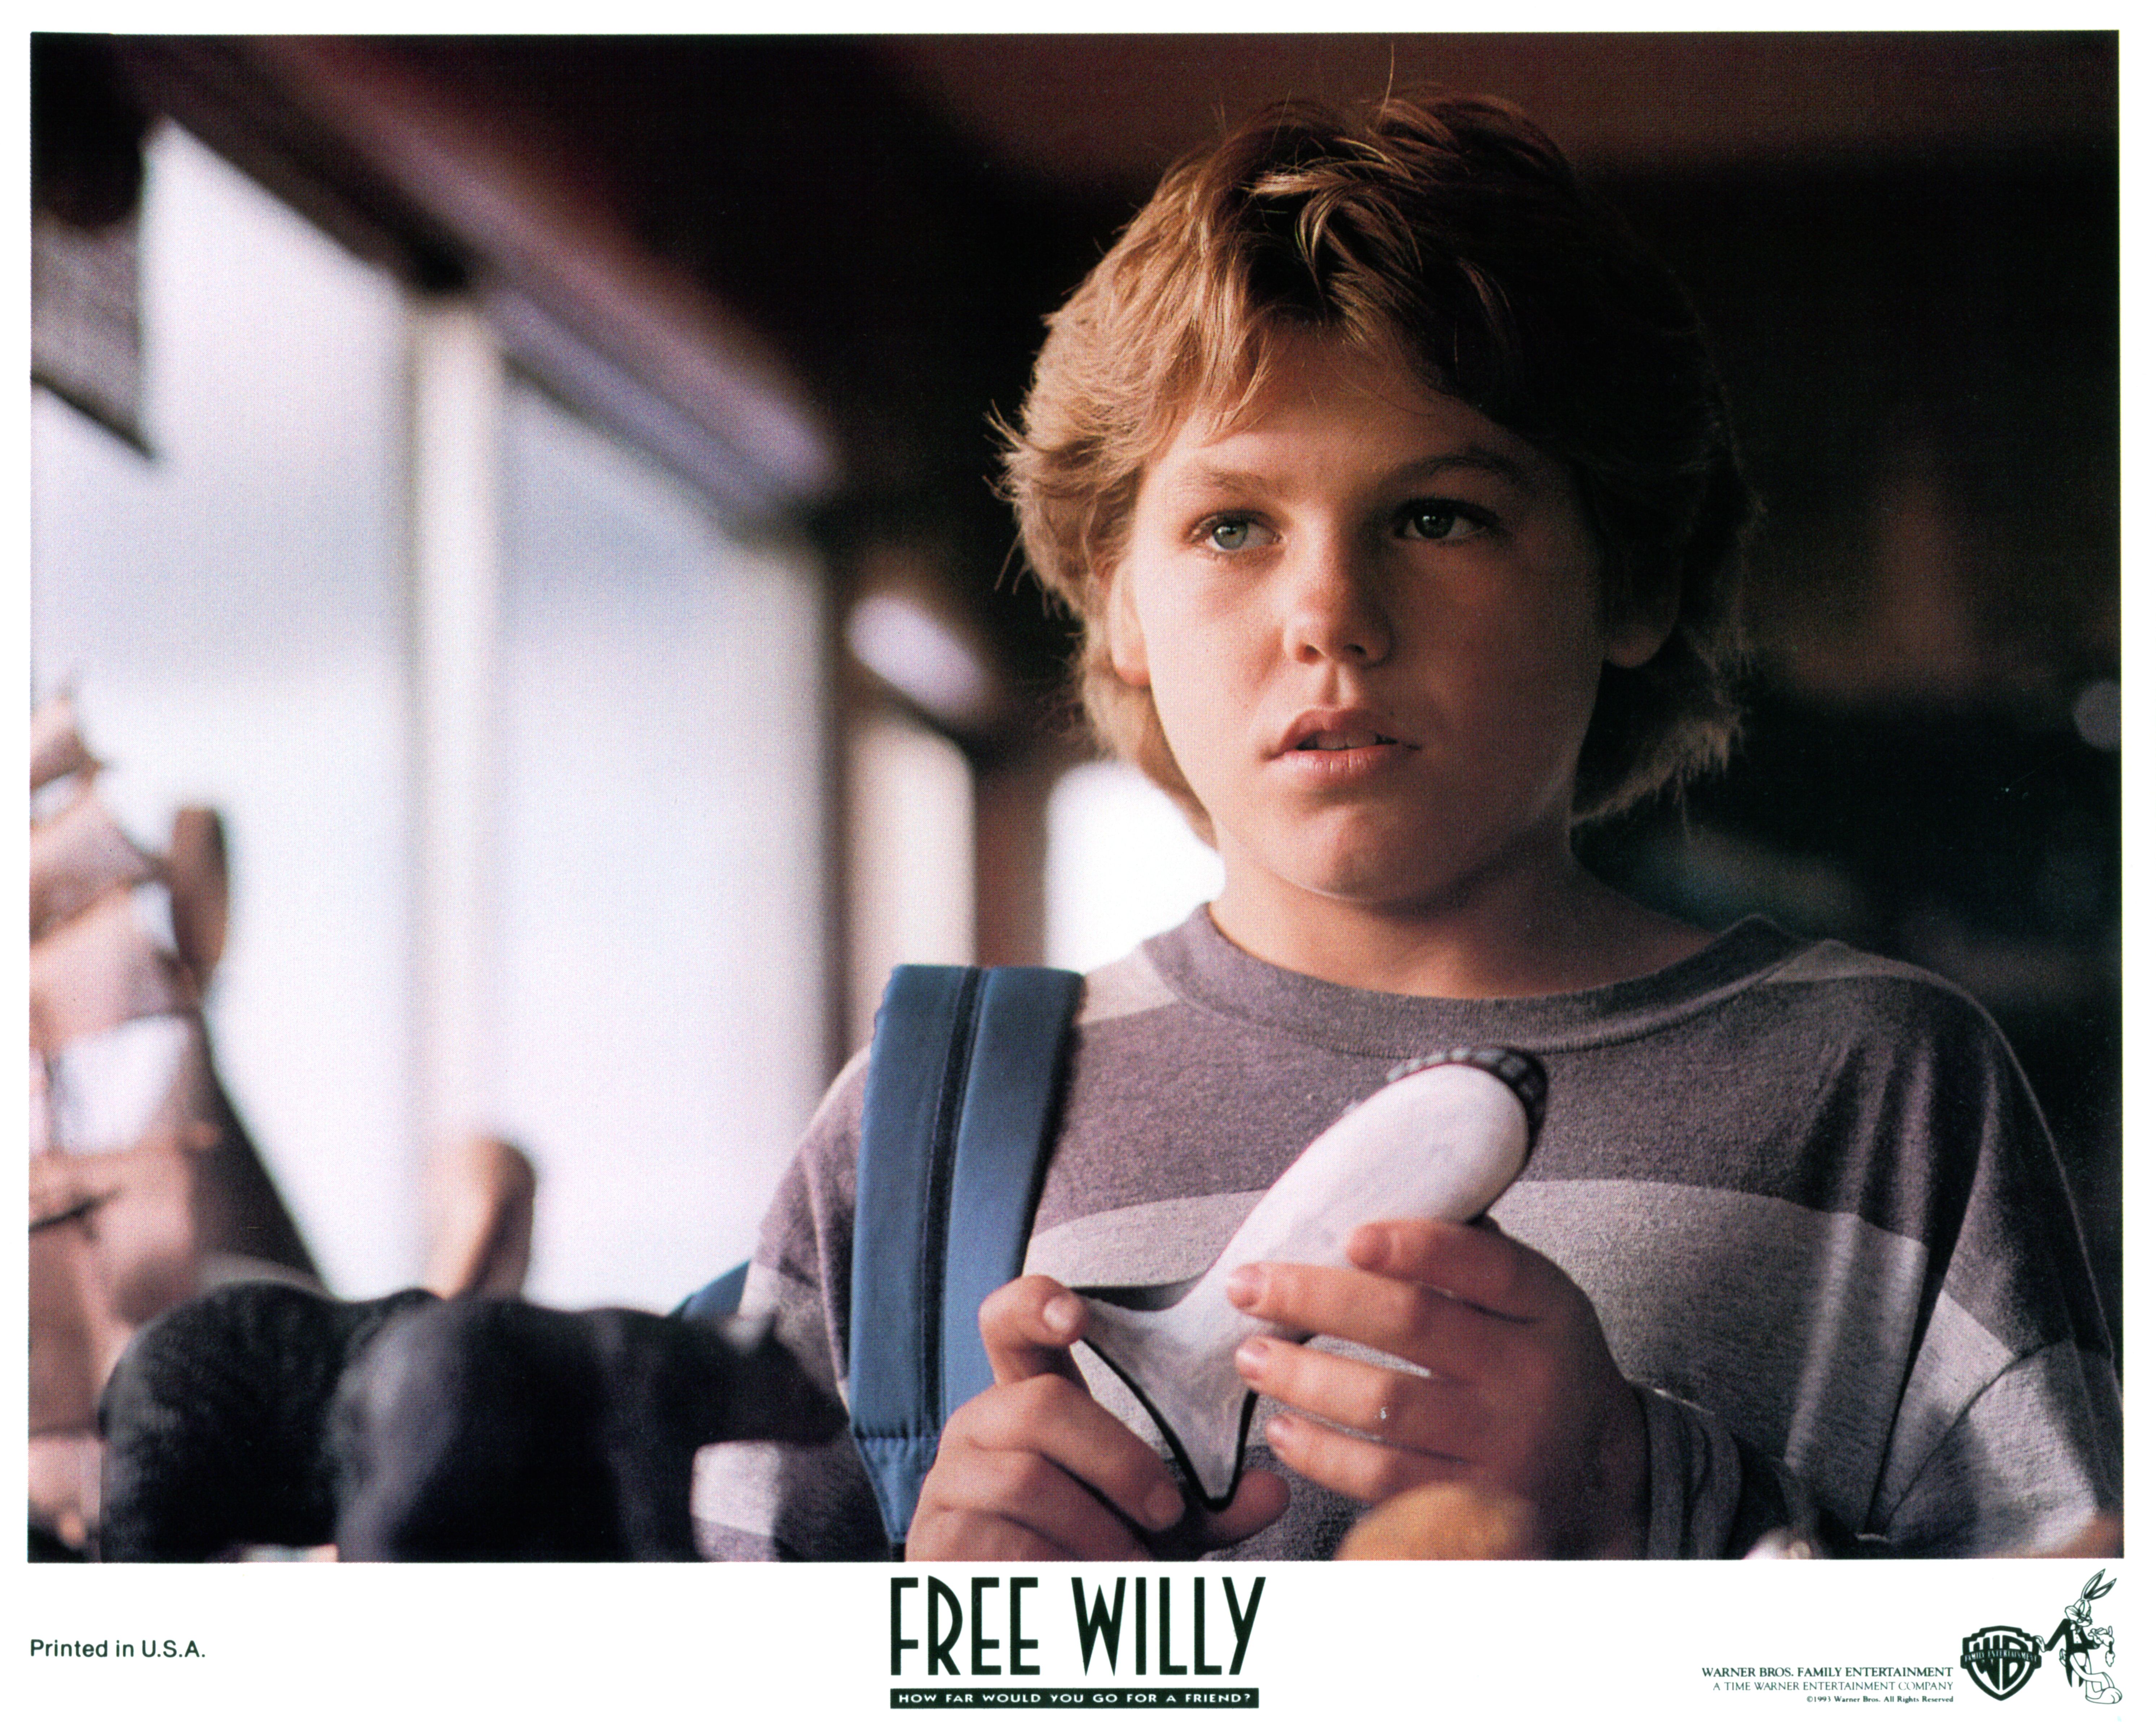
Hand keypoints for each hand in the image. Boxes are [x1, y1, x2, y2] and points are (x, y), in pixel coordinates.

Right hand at [906, 1274, 1289, 1559]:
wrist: (1027, 1634)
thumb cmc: (1090, 1558)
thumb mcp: (1151, 1529)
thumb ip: (1210, 1510)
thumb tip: (1273, 1491)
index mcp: (1025, 1403)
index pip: (1008, 1322)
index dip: (1034, 1304)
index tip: (1077, 1318)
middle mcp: (976, 1426)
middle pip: (1041, 1406)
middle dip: (1119, 1459)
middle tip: (1166, 1514)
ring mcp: (947, 1483)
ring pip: (1028, 1482)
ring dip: (1096, 1533)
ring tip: (1131, 1570)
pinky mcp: (934, 1541)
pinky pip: (1002, 1543)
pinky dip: (1060, 1572)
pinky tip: (1084, 1595)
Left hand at [1226, 1218, 1645, 1557]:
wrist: (1598, 1471)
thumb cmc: (1535, 1360)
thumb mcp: (1530, 1300)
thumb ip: (1465, 1255)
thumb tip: (1366, 1203)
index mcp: (1547, 1308)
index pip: (1484, 1264)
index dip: (1415, 1246)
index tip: (1349, 1235)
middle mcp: (1530, 1376)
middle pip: (1413, 1324)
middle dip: (1315, 1299)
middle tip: (1249, 1286)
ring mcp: (1501, 1446)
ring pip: (1385, 1405)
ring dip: (1302, 1377)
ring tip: (1251, 1356)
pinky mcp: (1468, 1504)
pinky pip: (1380, 1478)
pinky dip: (1320, 1453)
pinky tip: (1283, 1427)